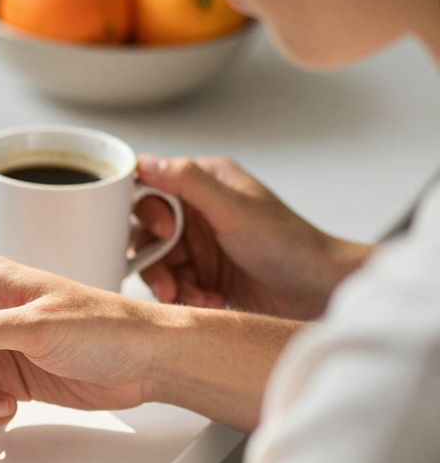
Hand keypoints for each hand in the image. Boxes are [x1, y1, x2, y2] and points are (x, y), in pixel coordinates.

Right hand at [135, 155, 371, 319]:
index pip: (150, 185)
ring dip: (168, 282)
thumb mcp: (234, 210)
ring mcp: (199, 244)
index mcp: (204, 182)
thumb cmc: (290, 245)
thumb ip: (187, 182)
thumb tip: (144, 161)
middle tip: (169, 280)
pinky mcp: (202, 273)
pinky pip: (172, 283)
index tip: (162, 232)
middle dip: (154, 259)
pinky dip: (184, 295)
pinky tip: (210, 300)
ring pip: (155, 261)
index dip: (146, 210)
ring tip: (190, 296)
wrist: (319, 292)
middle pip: (145, 229)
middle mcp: (197, 210)